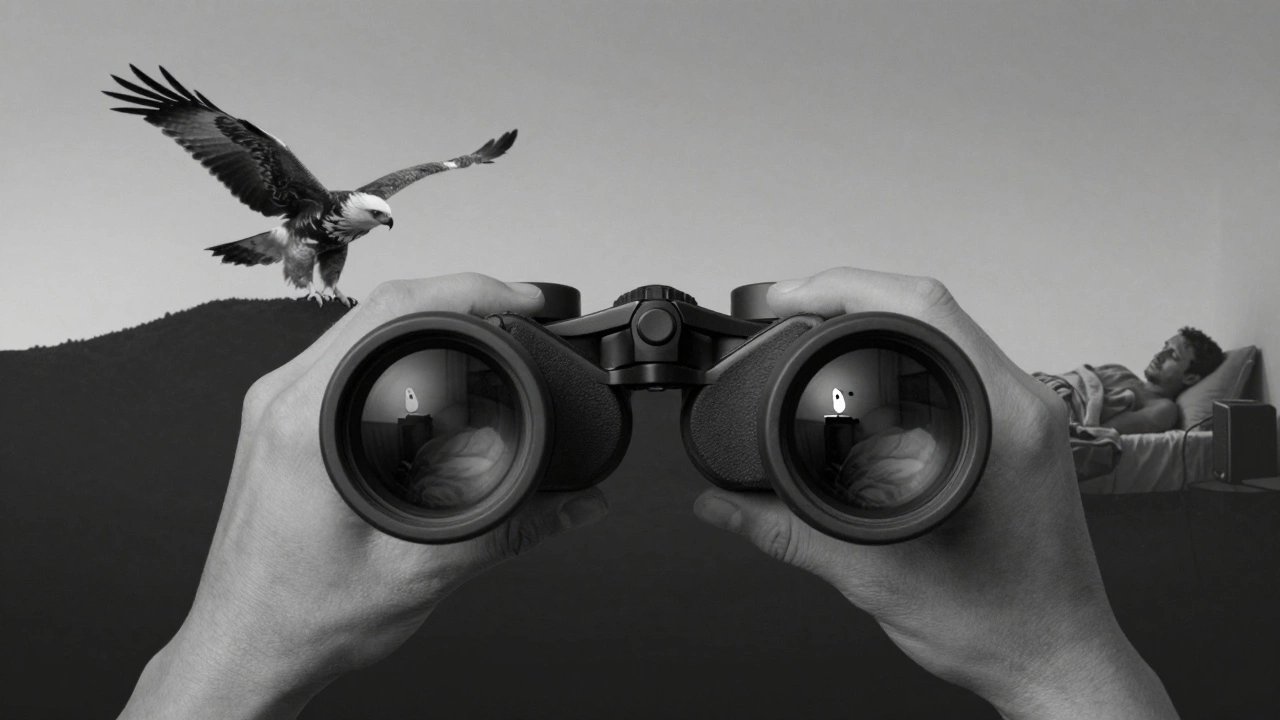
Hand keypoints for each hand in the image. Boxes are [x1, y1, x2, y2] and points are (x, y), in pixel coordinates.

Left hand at [119, 274, 608, 719]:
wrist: (245, 650)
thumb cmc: (303, 619)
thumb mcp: (423, 572)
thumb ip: (513, 529)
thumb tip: (579, 501)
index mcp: (307, 423)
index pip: (395, 311)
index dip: (474, 290)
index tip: (526, 301)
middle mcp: (282, 400)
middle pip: (380, 305)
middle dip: (464, 298)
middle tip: (525, 314)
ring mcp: (275, 406)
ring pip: (362, 327)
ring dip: (430, 322)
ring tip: (491, 339)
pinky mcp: (280, 420)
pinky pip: (345, 357)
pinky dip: (402, 352)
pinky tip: (437, 377)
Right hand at [693, 268, 1176, 718]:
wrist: (1058, 663)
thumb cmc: (1005, 625)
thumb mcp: (878, 576)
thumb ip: (788, 535)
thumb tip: (723, 504)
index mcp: (1004, 421)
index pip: (924, 308)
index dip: (843, 286)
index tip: (787, 297)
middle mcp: (1023, 405)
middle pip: (930, 309)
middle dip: (846, 301)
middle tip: (783, 311)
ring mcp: (1023, 418)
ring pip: (943, 337)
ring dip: (874, 331)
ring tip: (813, 340)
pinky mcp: (1015, 436)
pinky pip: (954, 372)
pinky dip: (899, 367)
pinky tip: (862, 388)